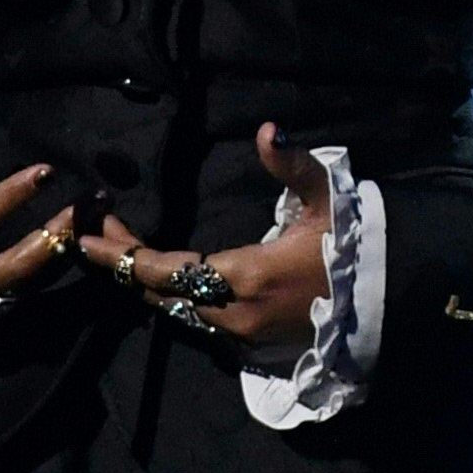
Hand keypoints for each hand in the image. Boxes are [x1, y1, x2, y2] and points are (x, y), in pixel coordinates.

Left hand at [77, 122, 332, 348]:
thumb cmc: (351, 244)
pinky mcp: (252, 342)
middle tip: (90, 235)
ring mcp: (242, 333)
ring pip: (177, 311)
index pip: (166, 272)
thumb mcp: (324, 199)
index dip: (123, 256)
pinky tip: (157, 276)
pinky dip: (171, 297)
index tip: (87, 235)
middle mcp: (235, 313)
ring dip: (145, 283)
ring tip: (116, 250)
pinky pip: (197, 320)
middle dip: (123, 266)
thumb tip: (266, 130)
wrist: (385, 298)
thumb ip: (291, 165)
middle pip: (161, 295)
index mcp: (245, 277)